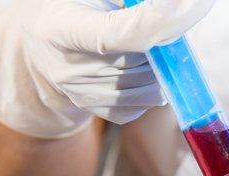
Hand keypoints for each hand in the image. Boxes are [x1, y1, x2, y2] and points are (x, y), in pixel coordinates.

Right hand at [0, 0, 215, 137]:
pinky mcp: (100, 113)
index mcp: (58, 30)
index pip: (112, 35)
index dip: (153, 23)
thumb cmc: (71, 5)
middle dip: (160, 38)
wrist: (41, 46)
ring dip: (159, 61)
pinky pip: (146, 102)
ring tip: (141, 40)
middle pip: (138, 61)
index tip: (187, 5)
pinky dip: (154, 82)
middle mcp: (66, 70)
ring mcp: (82, 97)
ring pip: (149, 84)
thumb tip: (173, 4)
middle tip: (160, 16)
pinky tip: (136, 62)